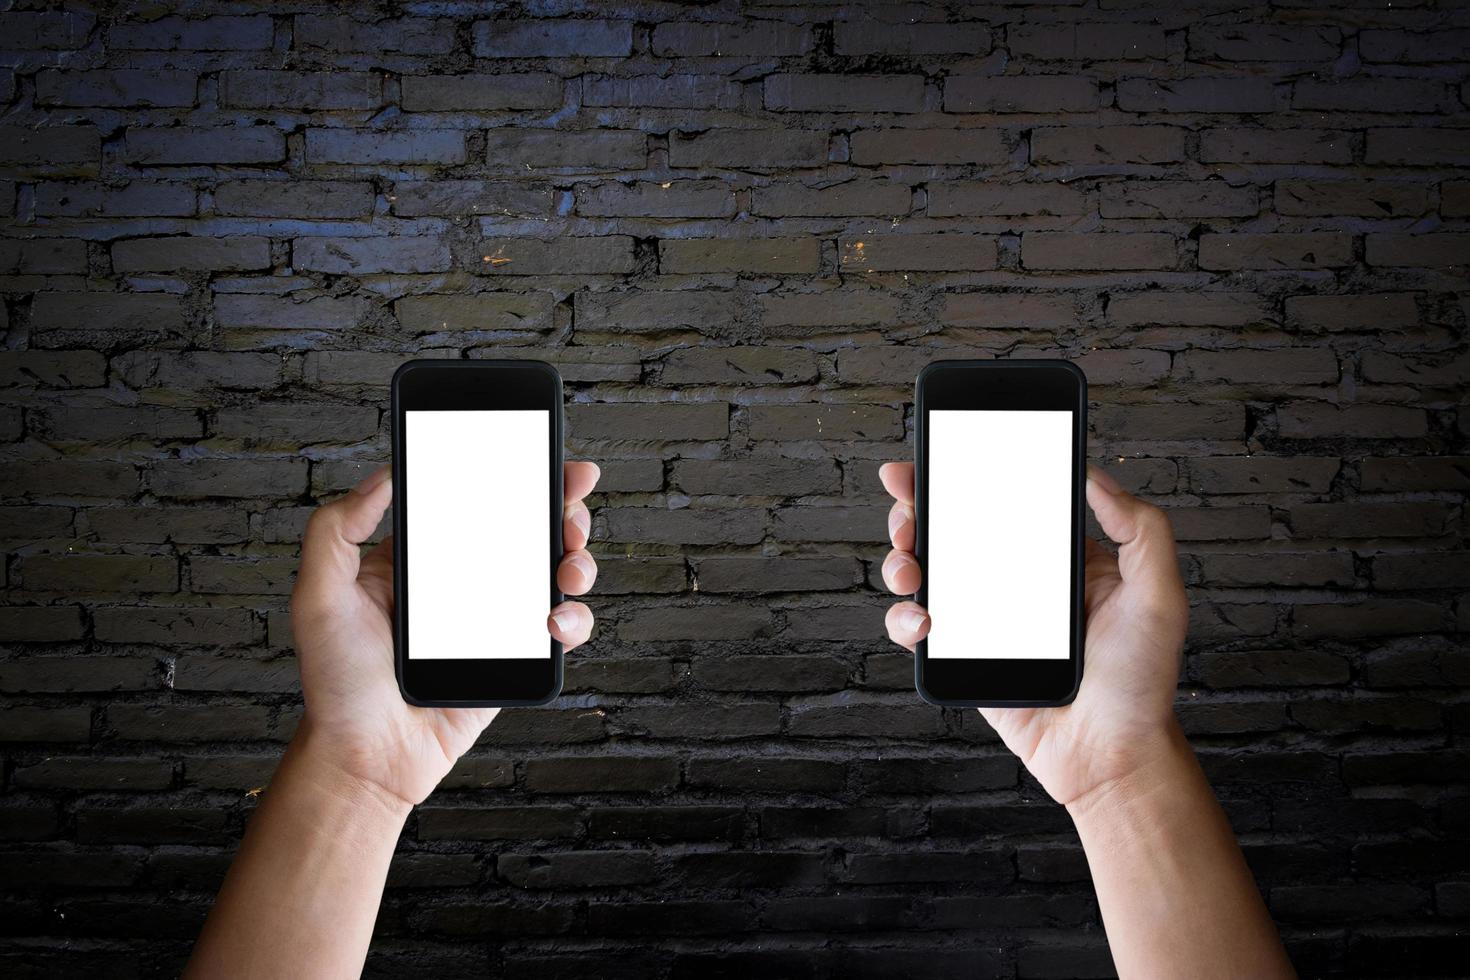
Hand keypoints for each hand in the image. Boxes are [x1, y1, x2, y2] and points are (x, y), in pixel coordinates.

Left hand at [288, 462, 600, 807]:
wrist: (366, 758)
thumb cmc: (336, 682)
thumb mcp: (317, 595)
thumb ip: (336, 529)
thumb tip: (385, 473)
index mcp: (424, 555)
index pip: (476, 499)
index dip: (515, 472)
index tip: (543, 454)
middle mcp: (465, 580)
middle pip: (529, 527)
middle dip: (562, 508)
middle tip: (569, 509)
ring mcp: (496, 617)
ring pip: (555, 572)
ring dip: (577, 559)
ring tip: (569, 568)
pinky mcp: (517, 657)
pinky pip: (562, 628)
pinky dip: (574, 618)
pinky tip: (555, 621)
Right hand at [879, 462, 1188, 809]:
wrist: (1112, 758)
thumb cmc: (1142, 683)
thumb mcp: (1160, 595)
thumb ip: (1140, 529)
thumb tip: (1094, 474)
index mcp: (1054, 558)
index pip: (1002, 502)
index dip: (962, 475)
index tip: (933, 457)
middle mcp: (1014, 583)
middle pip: (949, 530)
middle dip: (915, 511)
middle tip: (907, 511)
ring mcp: (983, 620)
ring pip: (924, 574)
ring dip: (901, 561)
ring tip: (910, 569)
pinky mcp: (962, 658)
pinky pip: (917, 629)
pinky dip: (905, 618)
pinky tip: (924, 621)